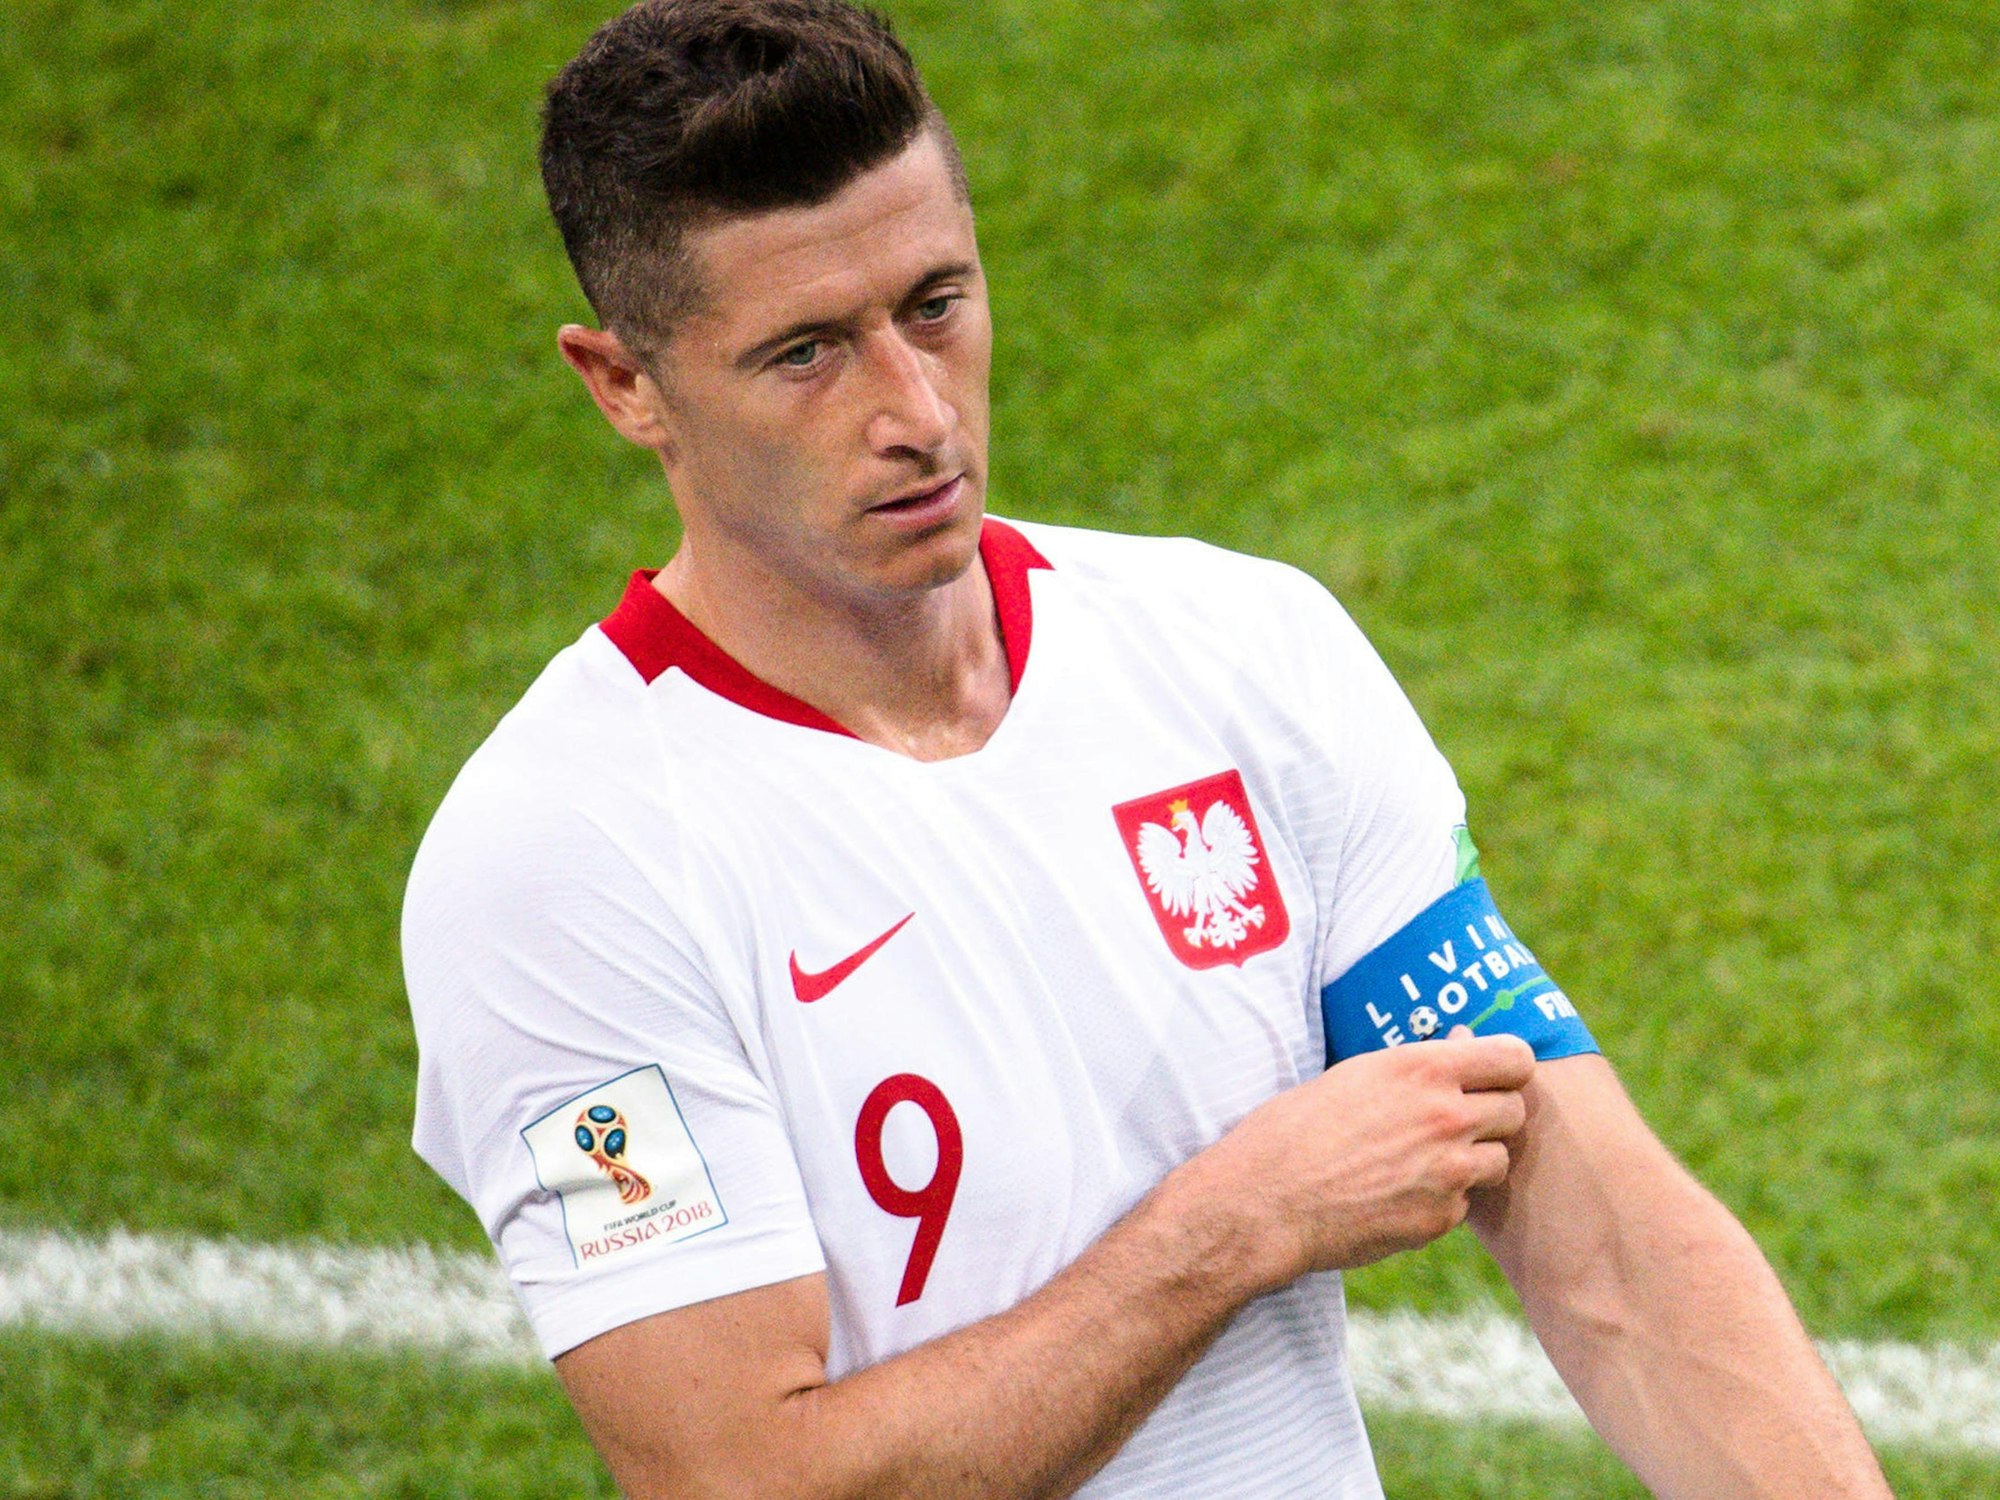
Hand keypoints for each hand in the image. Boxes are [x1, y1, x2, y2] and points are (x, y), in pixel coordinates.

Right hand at [1178, 1030, 1534, 1291]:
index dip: (1507, 1067)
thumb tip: (1465, 1044)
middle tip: (1454, 1122)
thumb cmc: (1295, 1128)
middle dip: (1492, 1114)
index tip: (1492, 1076)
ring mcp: (1448, 1172)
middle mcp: (1447, 1116)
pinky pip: (1465, 1203)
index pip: (1515, 1057)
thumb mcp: (1356, 1075)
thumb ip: (1419, 1065)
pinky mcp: (1440, 1218)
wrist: (1264, 1202)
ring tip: (1424, 1159)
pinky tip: (1399, 1193)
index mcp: (1423, 1068)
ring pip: (1499, 1160)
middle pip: (1515, 1110)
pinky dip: (1443, 1198)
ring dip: (1474, 1159)